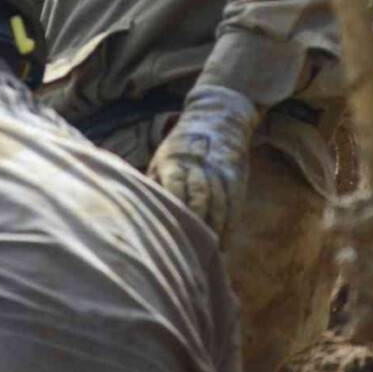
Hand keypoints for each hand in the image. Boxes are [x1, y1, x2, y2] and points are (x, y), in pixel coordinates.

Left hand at [148, 85, 259, 245]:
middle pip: (200, 196)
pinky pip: (234, 203)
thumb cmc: (181, 148)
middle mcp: (199, 164)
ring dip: (215, 229)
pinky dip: (230, 224)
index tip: (172, 233)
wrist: (217, 117)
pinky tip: (224, 242)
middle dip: (197, 224)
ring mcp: (220, 170)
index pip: (175, 185)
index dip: (175, 209)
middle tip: (191, 252)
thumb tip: (136, 214)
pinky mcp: (236, 176)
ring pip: (219, 203)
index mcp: (174, 160)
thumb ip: (153, 183)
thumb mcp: (162, 158)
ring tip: (208, 254)